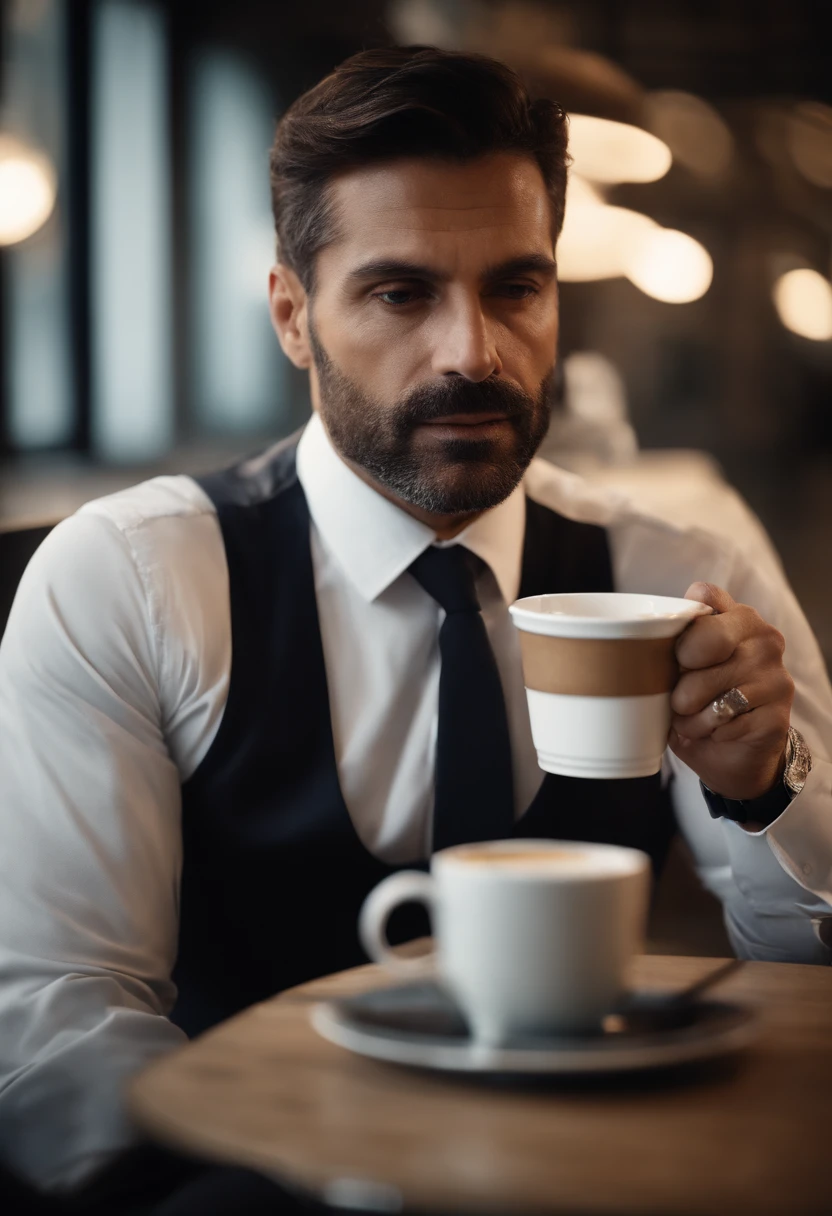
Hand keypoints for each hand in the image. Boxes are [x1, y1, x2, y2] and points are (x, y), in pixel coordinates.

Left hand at [669, 582, 793, 799]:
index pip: (704, 595)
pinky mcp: (778, 713)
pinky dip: (707, 733)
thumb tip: (645, 645)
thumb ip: (672, 645)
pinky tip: (717, 733)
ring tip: (695, 719)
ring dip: (689, 715)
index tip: (677, 653)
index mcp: (737, 617)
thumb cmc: (700, 703)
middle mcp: (764, 637)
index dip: (681, 625)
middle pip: (705, 640)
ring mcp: (775, 675)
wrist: (734, 756)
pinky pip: (722, 721)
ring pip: (708, 688)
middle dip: (682, 675)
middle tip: (681, 695)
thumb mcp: (681, 670)